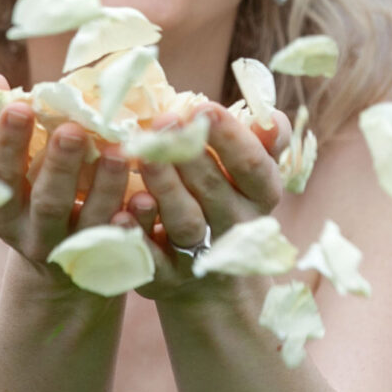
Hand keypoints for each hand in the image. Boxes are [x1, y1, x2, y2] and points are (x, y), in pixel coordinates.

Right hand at [0, 75, 132, 272]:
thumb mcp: (4, 165)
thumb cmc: (29, 190)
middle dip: (59, 165)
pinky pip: (126, 242)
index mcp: (2, 206)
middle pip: (48, 201)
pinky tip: (147, 197)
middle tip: (73, 130)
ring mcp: (75, 250)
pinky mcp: (109, 259)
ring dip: (104, 186)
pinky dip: (137, 220)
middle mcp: (34, 233)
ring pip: (90, 222)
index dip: (7, 142)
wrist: (58, 265)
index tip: (20, 107)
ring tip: (117, 151)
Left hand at [123, 103, 289, 299]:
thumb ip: (265, 142)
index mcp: (260, 197)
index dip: (231, 138)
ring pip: (184, 222)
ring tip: (144, 156)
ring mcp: (200, 255)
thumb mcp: (253, 174)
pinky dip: (136, 235)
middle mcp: (234, 228)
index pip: (252, 167)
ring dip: (165, 188)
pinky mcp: (165, 277)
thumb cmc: (228, 202)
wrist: (214, 283)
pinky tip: (120, 212)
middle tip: (163, 121)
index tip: (204, 108)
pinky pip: (151, 259)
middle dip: (188, 153)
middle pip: (214, 190)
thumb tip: (270, 119)